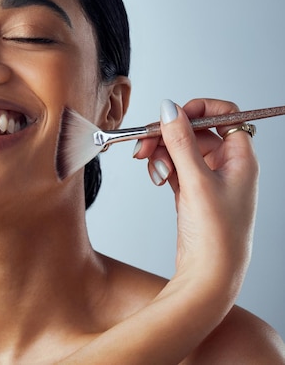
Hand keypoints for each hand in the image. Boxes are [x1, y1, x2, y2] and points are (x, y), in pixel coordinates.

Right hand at [136, 98, 258, 303]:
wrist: (209, 279)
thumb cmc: (216, 235)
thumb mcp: (196, 181)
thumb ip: (181, 141)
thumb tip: (169, 108)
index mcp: (240, 158)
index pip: (225, 116)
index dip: (200, 109)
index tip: (175, 114)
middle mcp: (227, 166)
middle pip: (195, 131)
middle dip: (169, 134)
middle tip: (146, 140)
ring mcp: (209, 179)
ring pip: (181, 149)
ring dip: (162, 152)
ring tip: (152, 167)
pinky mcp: (192, 192)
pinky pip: (175, 166)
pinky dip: (163, 167)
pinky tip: (158, 178)